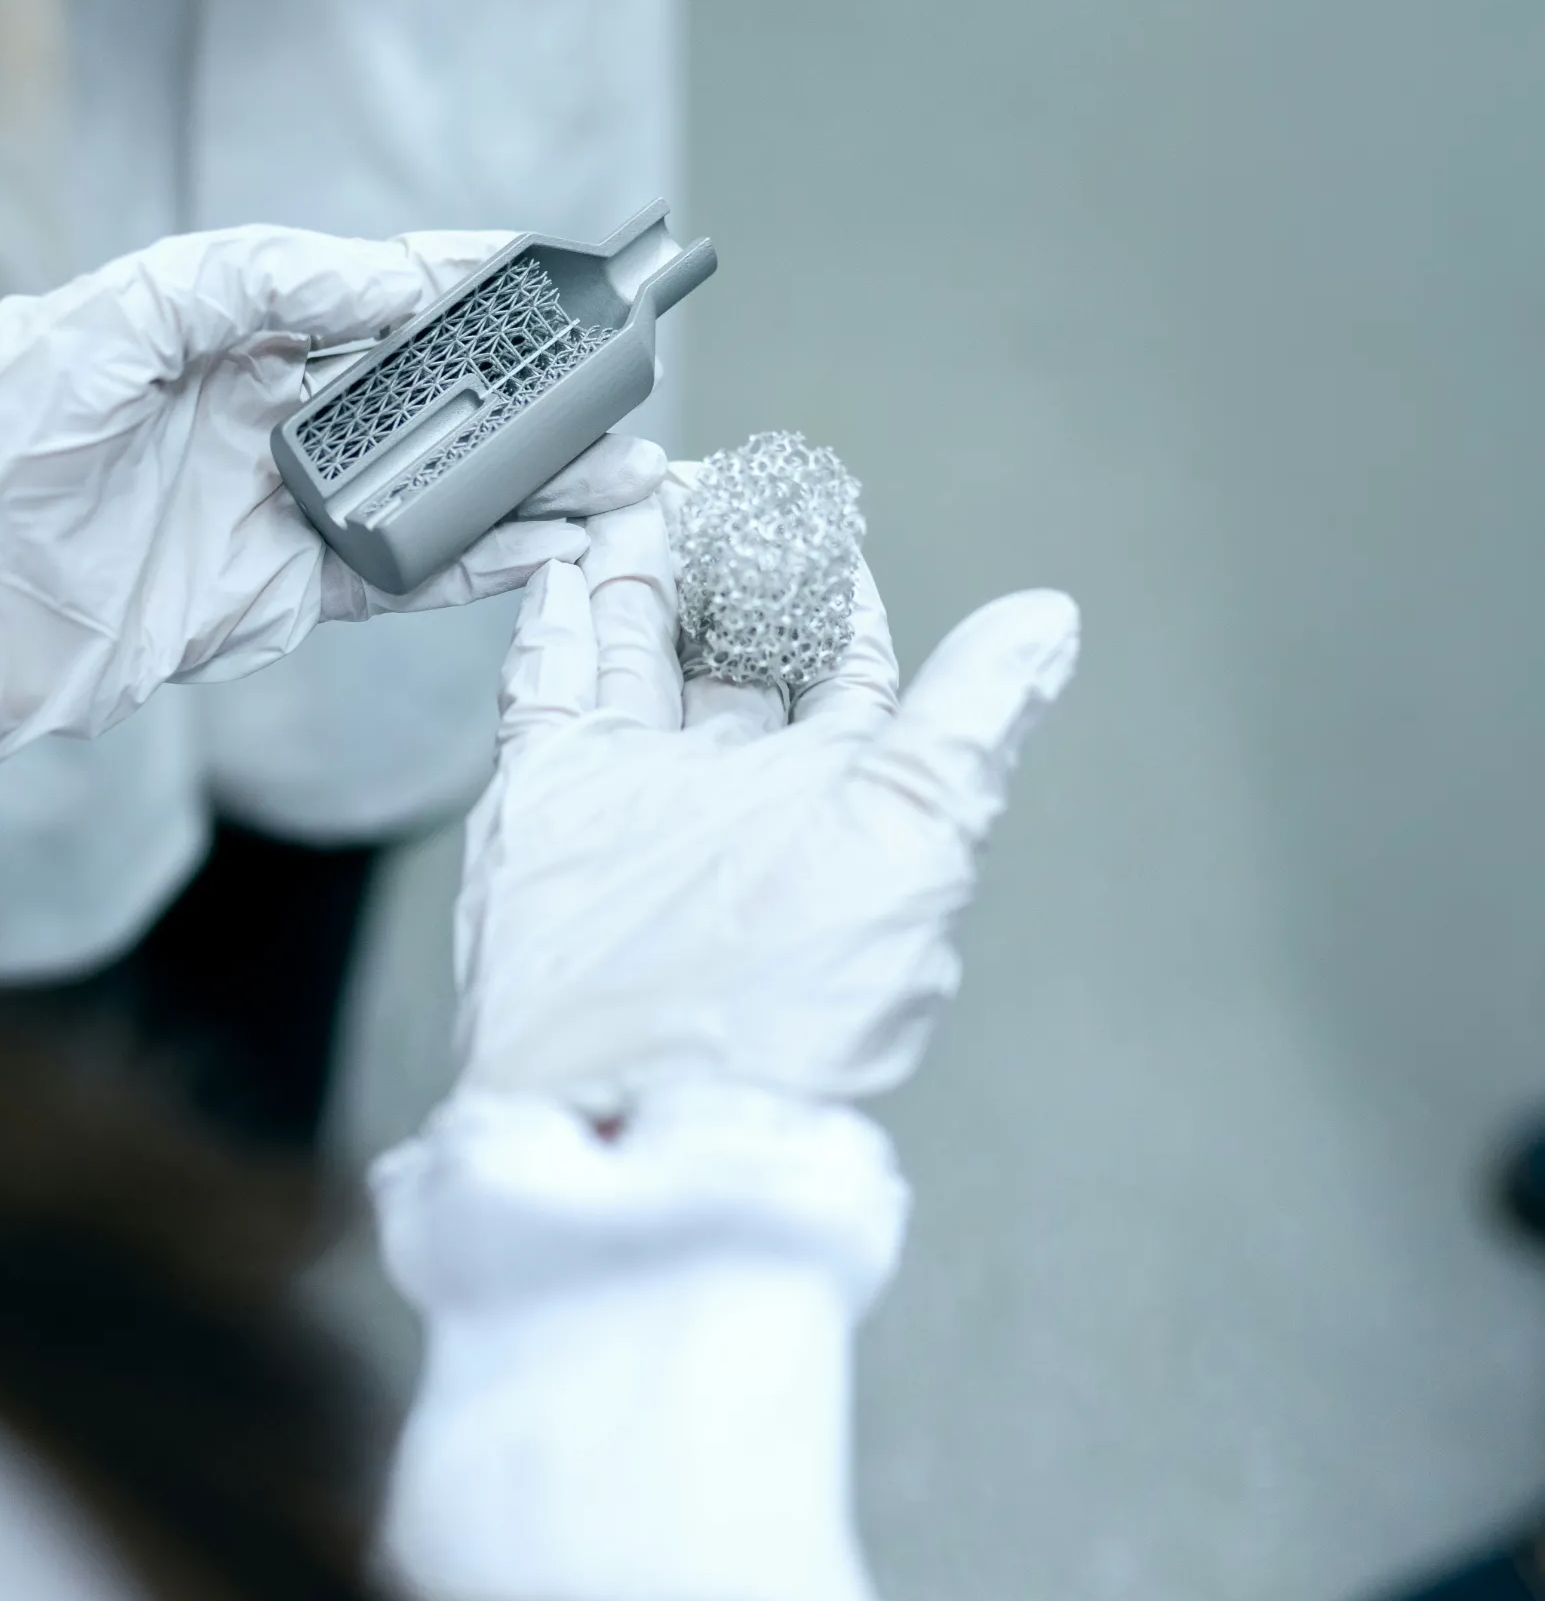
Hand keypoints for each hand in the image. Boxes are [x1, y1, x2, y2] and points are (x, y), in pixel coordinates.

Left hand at [0, 228, 663, 792]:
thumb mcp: (112, 321)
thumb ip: (256, 284)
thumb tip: (389, 279)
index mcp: (219, 328)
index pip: (370, 288)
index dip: (461, 276)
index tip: (546, 268)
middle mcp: (260, 413)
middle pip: (424, 386)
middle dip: (525, 380)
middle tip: (619, 370)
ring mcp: (278, 509)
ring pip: (436, 483)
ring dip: (532, 477)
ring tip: (628, 467)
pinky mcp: (279, 600)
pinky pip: (404, 577)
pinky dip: (485, 564)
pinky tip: (557, 547)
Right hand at [453, 498, 1078, 1113]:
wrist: (638, 1115)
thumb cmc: (793, 1008)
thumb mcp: (913, 837)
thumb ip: (969, 722)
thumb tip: (1052, 620)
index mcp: (840, 796)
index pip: (844, 664)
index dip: (832, 586)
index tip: (815, 511)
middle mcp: (741, 793)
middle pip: (736, 648)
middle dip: (728, 564)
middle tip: (715, 485)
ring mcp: (641, 798)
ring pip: (643, 654)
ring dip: (643, 570)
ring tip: (641, 493)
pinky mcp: (549, 807)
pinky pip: (548, 693)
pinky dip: (555, 626)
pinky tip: (564, 565)